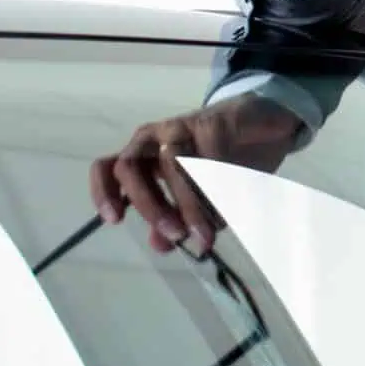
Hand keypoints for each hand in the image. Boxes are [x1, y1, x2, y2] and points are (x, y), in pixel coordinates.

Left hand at [88, 93, 307, 254]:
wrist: (261, 120)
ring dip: (189, 203)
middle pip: (130, 168)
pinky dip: (219, 187)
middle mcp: (153, 139)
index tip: (115, 221)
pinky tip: (232, 206)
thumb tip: (160, 245)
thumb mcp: (197, 197)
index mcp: (143, 156)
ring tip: (207, 233)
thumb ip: (176, 219)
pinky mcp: (213, 122)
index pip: (106, 169)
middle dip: (149, 206)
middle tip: (176, 235)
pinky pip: (210, 156)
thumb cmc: (223, 159)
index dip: (103, 193)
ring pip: (172, 164)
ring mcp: (181, 127)